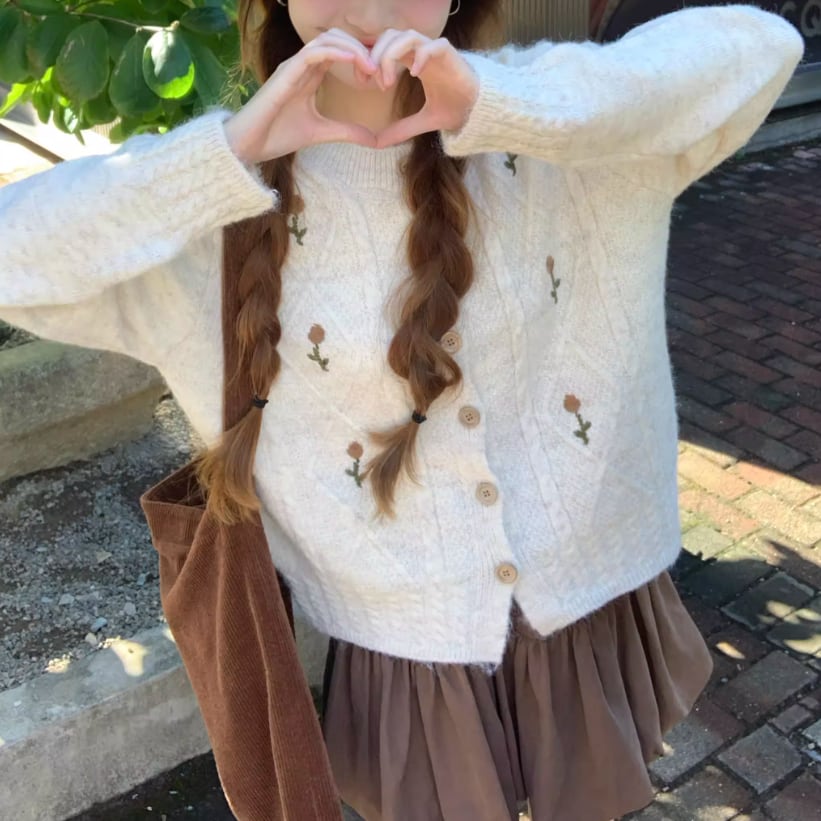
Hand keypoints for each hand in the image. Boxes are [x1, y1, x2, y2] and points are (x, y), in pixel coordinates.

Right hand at [224, 29, 379, 163]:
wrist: (248, 145)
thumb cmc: (276, 136)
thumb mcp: (321, 133)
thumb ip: (346, 132)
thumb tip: (374, 140)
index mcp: (309, 75)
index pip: (338, 51)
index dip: (360, 57)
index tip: (378, 77)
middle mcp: (301, 66)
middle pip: (334, 38)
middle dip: (360, 48)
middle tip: (378, 70)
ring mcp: (292, 67)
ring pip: (325, 40)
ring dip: (351, 48)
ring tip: (369, 66)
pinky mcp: (286, 74)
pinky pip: (312, 53)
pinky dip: (335, 52)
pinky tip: (353, 61)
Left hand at [369, 30, 478, 147]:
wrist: (479, 111)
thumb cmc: (454, 109)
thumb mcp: (422, 122)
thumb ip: (400, 129)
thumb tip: (378, 144)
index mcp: (413, 61)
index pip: (384, 47)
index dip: (371, 59)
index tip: (364, 81)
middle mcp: (422, 51)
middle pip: (390, 36)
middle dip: (377, 56)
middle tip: (376, 83)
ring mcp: (435, 51)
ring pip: (407, 36)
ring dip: (392, 55)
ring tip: (389, 81)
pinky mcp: (451, 55)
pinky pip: (433, 45)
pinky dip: (421, 55)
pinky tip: (414, 75)